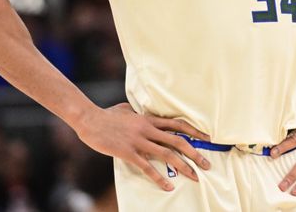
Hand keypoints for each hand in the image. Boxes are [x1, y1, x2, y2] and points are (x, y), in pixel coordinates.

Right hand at [75, 102, 211, 190]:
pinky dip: (158, 177)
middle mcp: (147, 129)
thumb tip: (140, 112)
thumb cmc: (106, 114)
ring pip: (166, 154)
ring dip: (183, 166)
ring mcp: (138, 140)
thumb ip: (137, 112)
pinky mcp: (128, 152)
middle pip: (177, 140)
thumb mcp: (125, 109)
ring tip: (195, 177)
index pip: (176, 124)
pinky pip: (146, 167)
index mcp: (148, 119)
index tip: (207, 138)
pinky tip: (167, 186)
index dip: (193, 131)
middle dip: (195, 153)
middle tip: (207, 164)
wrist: (88, 119)